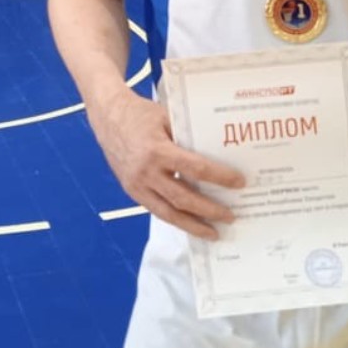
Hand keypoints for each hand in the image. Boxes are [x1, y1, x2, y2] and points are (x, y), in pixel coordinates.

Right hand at [91, 88, 245, 238]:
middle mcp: (146, 172)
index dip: (220, 178)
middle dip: (210, 210)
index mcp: (158, 151)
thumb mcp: (167, 118)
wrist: (107, 117)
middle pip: (184, 198)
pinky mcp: (131, 191)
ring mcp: (137, 185)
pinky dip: (175, 219)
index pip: (196, 169)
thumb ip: (188, 136)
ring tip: (214, 233)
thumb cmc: (140, 113)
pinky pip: (156, 210)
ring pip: (168, 213)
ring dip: (193, 225)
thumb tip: (218, 152)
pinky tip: (190, 223)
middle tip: (231, 216)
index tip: (239, 183)